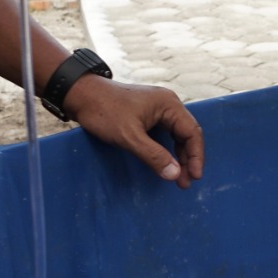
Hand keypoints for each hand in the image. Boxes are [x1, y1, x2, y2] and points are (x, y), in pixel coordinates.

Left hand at [64, 75, 204, 186]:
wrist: (81, 94)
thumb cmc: (104, 112)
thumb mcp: (129, 137)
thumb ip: (154, 156)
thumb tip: (175, 174)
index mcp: (169, 104)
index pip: (192, 132)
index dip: (196, 156)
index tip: (194, 177)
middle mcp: (167, 104)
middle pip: (186, 134)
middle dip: (188, 159)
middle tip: (185, 182)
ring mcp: (157, 108)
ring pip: (176, 135)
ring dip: (178, 156)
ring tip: (178, 177)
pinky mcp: (147, 114)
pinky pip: (165, 133)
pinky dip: (167, 149)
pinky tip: (165, 162)